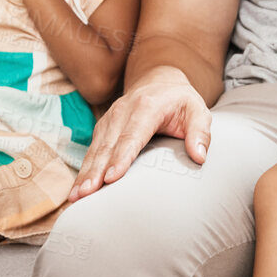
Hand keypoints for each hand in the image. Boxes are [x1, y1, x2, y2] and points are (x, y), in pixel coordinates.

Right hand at [69, 72, 211, 200]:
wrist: (160, 80)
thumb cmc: (181, 101)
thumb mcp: (198, 110)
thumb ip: (200, 132)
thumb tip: (199, 157)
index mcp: (147, 107)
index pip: (132, 136)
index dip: (121, 158)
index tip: (111, 178)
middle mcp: (123, 111)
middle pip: (107, 146)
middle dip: (95, 171)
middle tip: (86, 194)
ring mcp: (109, 119)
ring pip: (95, 150)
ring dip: (84, 174)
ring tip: (76, 196)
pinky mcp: (103, 127)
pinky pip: (92, 150)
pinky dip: (84, 169)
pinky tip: (77, 189)